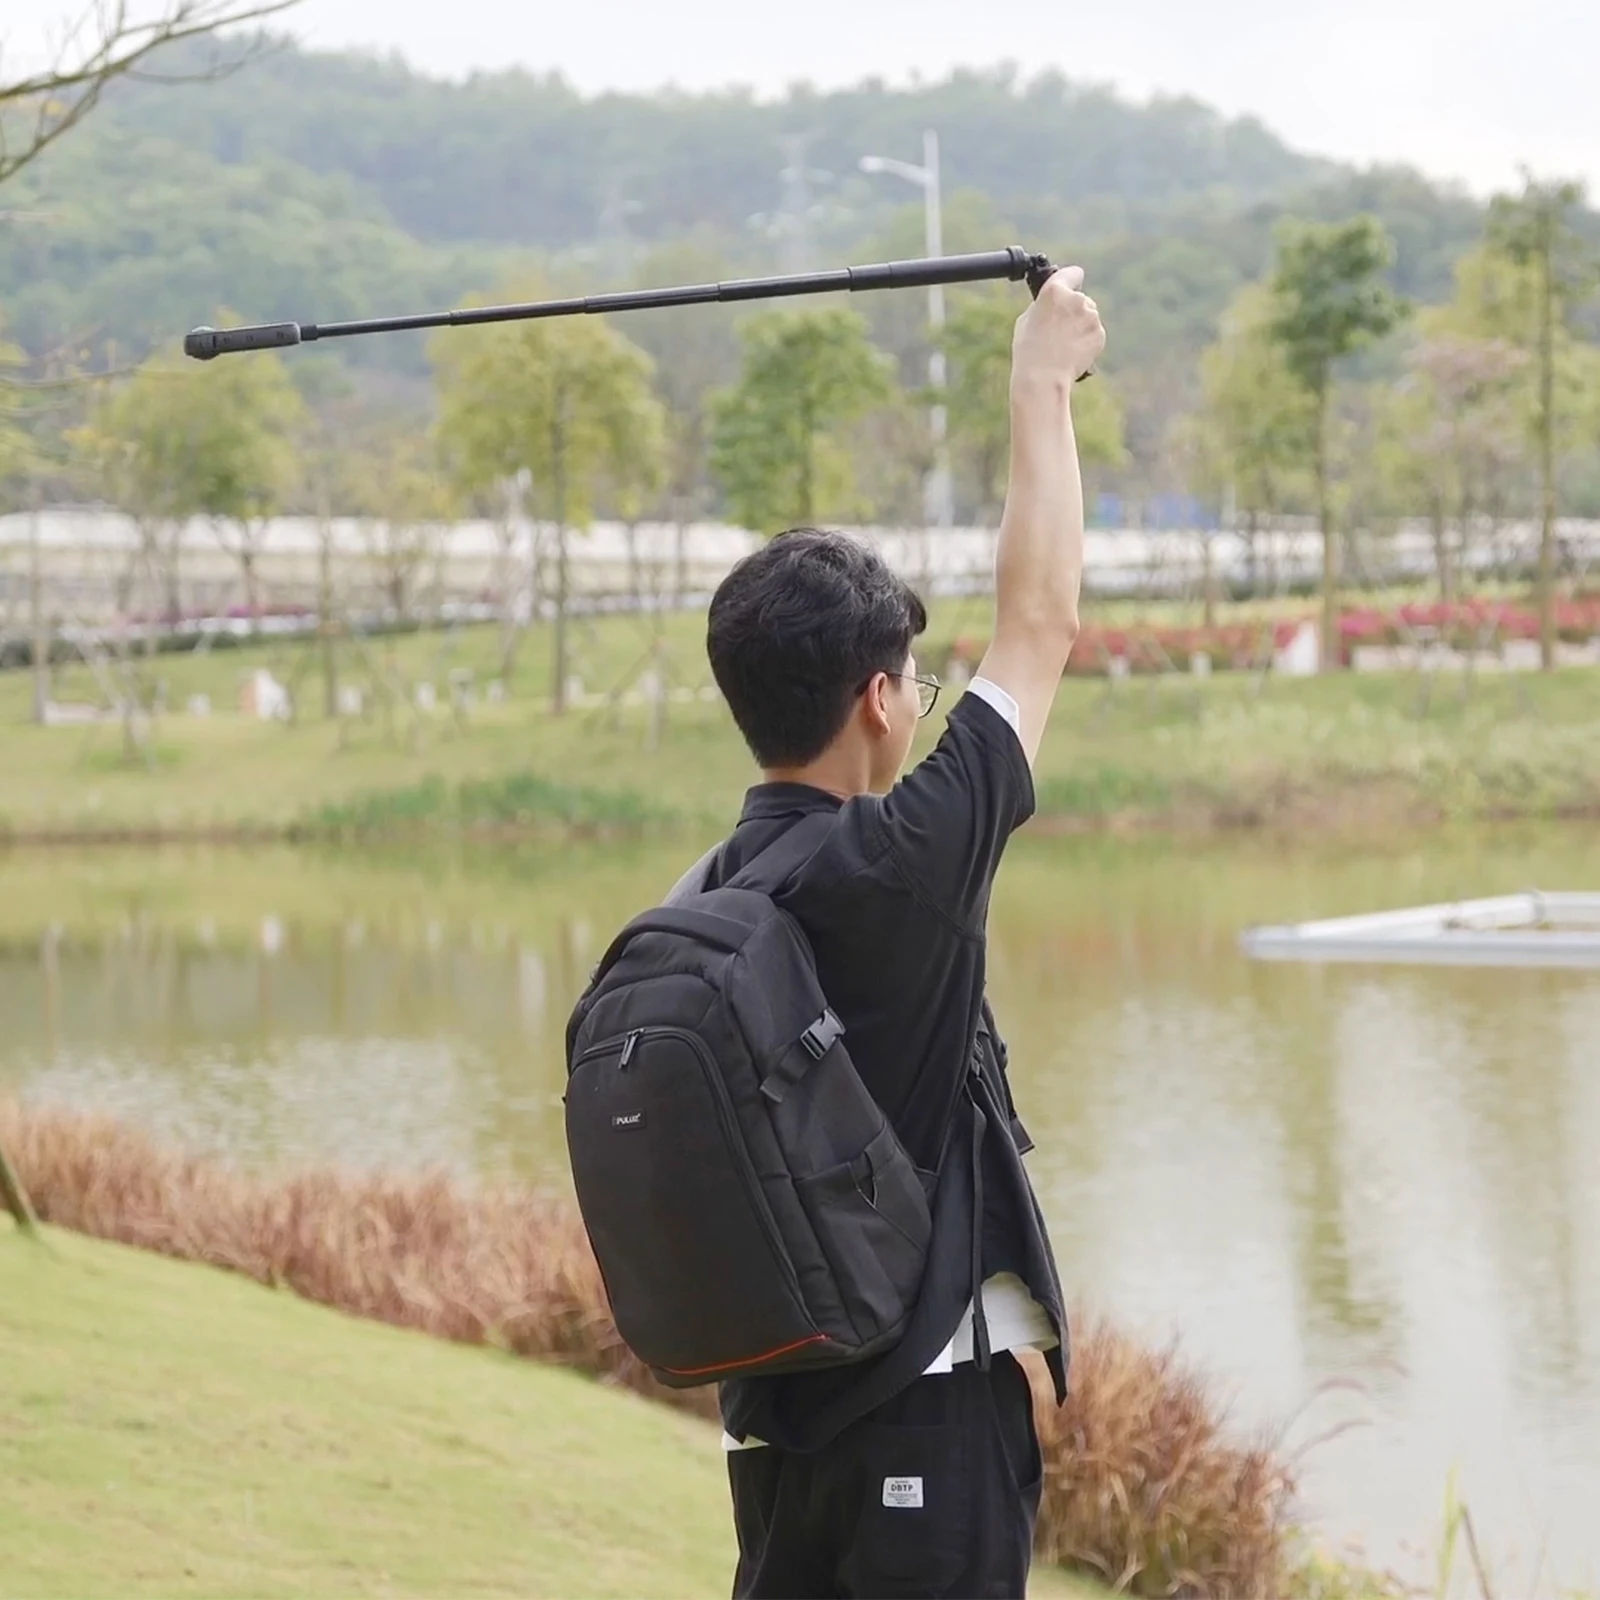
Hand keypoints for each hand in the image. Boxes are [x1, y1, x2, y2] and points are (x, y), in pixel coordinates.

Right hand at [1010, 265, 1104, 390]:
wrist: (1043, 378)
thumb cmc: (1029, 351)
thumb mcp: (1027, 319)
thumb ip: (1044, 305)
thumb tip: (1053, 304)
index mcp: (1055, 291)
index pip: (1072, 273)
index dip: (1071, 279)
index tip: (1071, 284)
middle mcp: (1077, 299)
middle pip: (1081, 298)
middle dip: (1073, 310)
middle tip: (1059, 329)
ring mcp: (1091, 317)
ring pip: (1088, 316)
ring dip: (1080, 326)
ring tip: (1064, 345)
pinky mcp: (1099, 334)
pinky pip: (1094, 333)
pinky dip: (1086, 341)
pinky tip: (1072, 352)